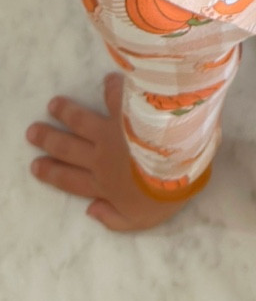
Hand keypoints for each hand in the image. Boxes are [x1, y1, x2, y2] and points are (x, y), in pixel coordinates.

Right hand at [26, 74, 179, 231]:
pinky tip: (108, 80)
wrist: (178, 166)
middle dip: (49, 140)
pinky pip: (117, 98)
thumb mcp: (138, 220)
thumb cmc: (162, 196)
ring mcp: (113, 132)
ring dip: (67, 113)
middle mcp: (102, 157)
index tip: (36, 166)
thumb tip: (90, 210)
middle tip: (33, 131)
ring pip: (83, 121)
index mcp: (103, 184)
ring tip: (54, 104)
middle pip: (69, 148)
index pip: (72, 179)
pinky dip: (112, 88)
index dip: (52, 173)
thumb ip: (113, 219)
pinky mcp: (129, 113)